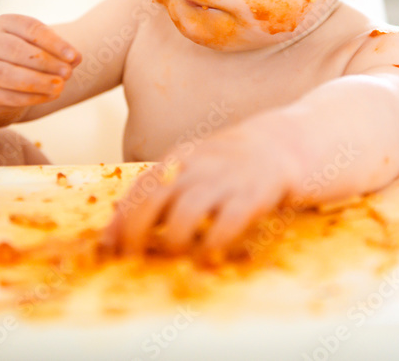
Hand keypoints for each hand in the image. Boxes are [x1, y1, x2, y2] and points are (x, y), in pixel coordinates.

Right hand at [0, 14, 80, 110]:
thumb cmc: (21, 51)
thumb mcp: (37, 43)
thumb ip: (57, 48)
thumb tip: (76, 58)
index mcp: (4, 22)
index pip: (30, 28)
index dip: (54, 42)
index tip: (74, 56)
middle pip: (17, 50)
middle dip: (46, 63)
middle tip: (68, 73)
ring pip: (8, 75)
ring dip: (38, 82)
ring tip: (60, 86)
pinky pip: (7, 95)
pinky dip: (31, 98)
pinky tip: (50, 96)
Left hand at [102, 124, 302, 256]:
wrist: (290, 140)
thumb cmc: (239, 162)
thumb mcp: (199, 164)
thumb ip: (170, 188)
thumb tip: (130, 225)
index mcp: (181, 158)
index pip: (140, 187)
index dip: (121, 218)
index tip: (108, 245)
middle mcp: (198, 166)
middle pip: (154, 198)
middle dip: (136, 231)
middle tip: (131, 258)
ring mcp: (226, 179)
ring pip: (185, 212)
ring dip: (173, 240)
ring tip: (173, 255)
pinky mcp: (254, 194)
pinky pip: (227, 222)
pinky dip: (213, 243)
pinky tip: (208, 256)